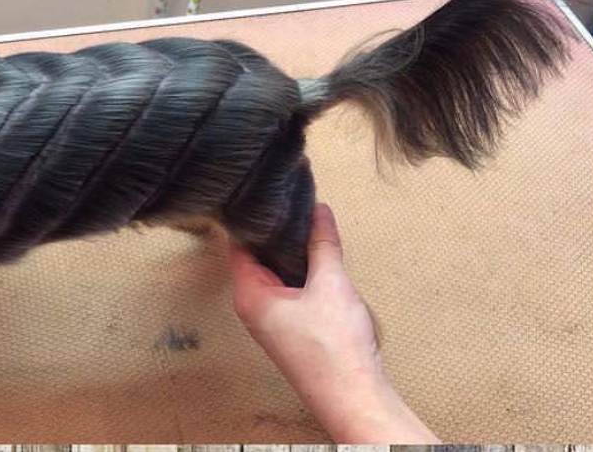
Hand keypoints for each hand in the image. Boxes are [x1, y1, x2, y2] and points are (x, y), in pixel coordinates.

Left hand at [228, 203, 438, 442]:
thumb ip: (322, 243)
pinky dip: (300, 272)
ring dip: (290, 253)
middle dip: (275, 233)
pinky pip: (287, 289)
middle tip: (294, 202)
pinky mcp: (289, 328)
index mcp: (249, 295)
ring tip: (308, 223)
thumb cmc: (335, 349)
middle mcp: (252, 307)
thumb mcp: (330, 283)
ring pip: (273, 273)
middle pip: (255, 257)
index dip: (253, 219)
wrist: (353, 397)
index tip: (269, 194)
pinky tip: (318, 259)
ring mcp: (270, 319)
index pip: (239, 244)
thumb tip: (318, 210)